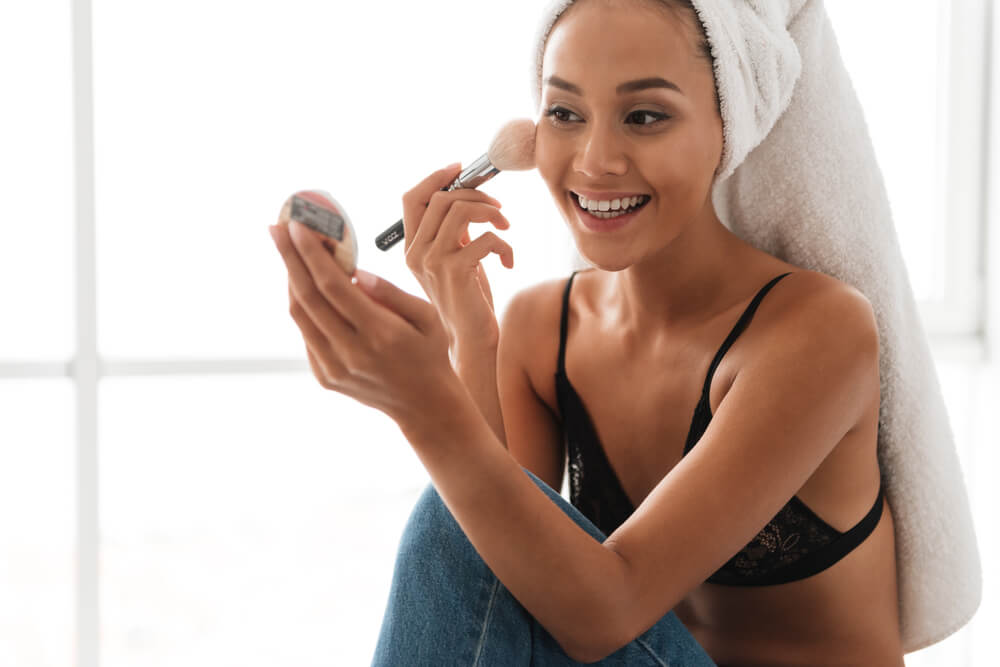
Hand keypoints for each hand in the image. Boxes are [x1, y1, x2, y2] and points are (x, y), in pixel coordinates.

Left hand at [269, 220, 461, 425]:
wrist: (425, 406)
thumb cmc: (430, 353)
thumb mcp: (427, 317)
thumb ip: (390, 293)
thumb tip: (354, 270)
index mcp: (381, 334)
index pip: (334, 286)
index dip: (312, 254)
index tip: (297, 225)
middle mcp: (352, 354)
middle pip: (308, 297)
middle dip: (290, 258)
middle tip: (277, 227)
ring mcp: (334, 369)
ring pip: (301, 316)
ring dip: (291, 279)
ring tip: (288, 250)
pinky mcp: (325, 377)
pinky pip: (306, 333)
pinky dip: (303, 304)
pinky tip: (304, 283)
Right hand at [402, 163, 513, 353]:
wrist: (471, 340)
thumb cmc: (468, 299)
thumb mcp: (455, 259)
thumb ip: (453, 232)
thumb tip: (468, 196)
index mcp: (412, 248)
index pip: (411, 198)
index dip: (436, 177)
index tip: (461, 169)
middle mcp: (416, 253)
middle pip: (440, 198)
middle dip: (475, 194)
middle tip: (497, 209)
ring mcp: (433, 261)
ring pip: (460, 211)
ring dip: (491, 214)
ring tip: (506, 229)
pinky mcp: (455, 271)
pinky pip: (486, 238)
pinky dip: (505, 245)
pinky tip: (509, 261)